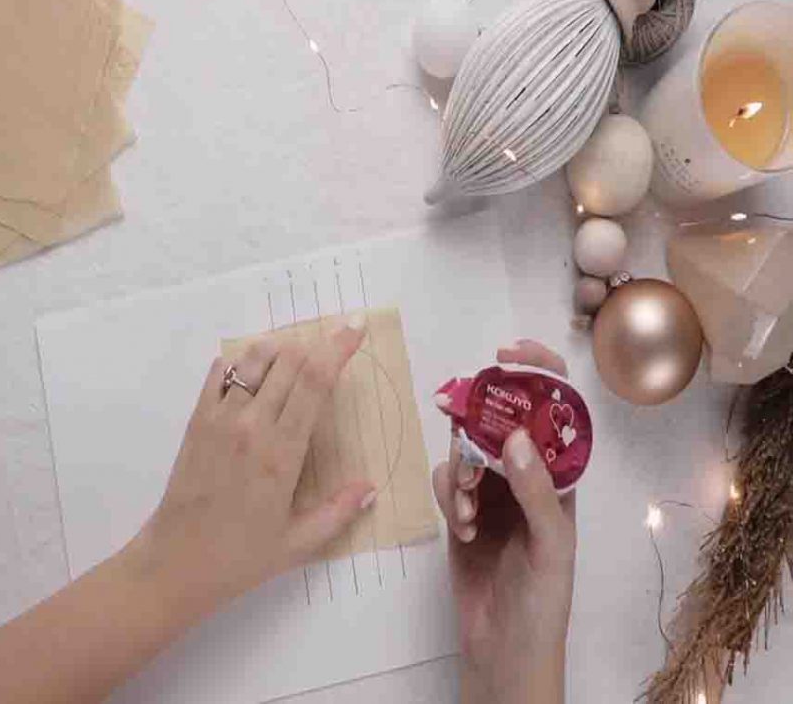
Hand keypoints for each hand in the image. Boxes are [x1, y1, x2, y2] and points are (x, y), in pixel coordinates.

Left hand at [135, 315, 376, 615]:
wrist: (175, 563)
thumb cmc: (240, 558)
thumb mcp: (298, 544)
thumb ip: (338, 513)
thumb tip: (370, 488)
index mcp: (282, 453)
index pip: (315, 383)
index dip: (338, 349)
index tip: (355, 327)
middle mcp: (251, 426)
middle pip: (287, 362)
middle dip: (315, 344)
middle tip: (334, 340)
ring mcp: (219, 421)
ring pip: (252, 362)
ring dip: (278, 350)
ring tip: (295, 354)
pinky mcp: (196, 423)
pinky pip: (218, 376)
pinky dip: (239, 363)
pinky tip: (251, 371)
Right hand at [432, 340, 576, 703]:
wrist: (505, 649)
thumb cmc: (543, 602)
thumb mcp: (550, 546)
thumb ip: (536, 490)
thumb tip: (515, 435)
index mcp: (560, 479)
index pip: (556, 412)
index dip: (536, 376)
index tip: (507, 356)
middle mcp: (527, 479)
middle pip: (500, 423)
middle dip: (478, 422)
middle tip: (455, 416)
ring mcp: (493, 495)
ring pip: (467, 451)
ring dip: (460, 472)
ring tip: (467, 510)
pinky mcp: (462, 513)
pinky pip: (447, 482)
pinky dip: (448, 497)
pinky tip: (460, 528)